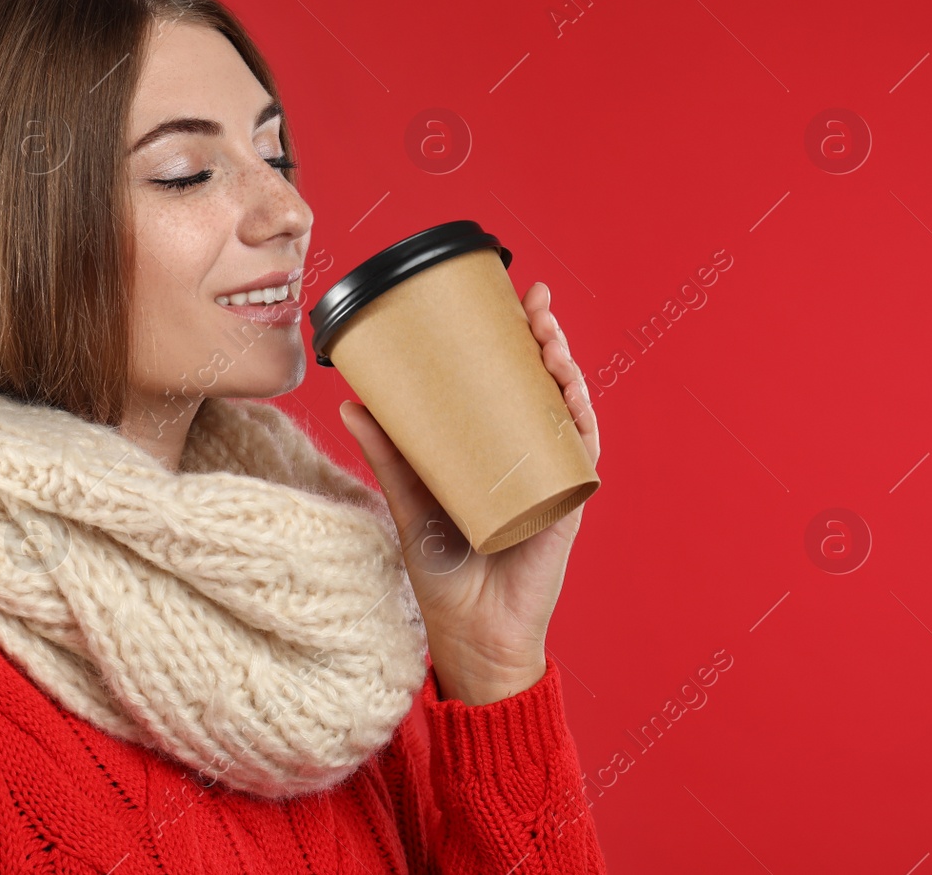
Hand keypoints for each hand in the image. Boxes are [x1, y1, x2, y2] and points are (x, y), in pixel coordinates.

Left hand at [338, 281, 599, 705]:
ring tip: (549, 338)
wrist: (469, 634)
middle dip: (547, 340)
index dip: (517, 340)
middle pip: (547, 386)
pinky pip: (581, 456)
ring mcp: (552, 480)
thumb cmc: (444, 571)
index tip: (512, 297)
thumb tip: (350, 401)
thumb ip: (387, 453)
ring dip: (566, 369)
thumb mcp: (409, 500)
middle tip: (535, 303)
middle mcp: (530, 457)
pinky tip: (571, 393)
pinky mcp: (564, 506)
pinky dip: (580, 422)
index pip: (513, 382)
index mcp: (496, 450)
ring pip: (569, 411)